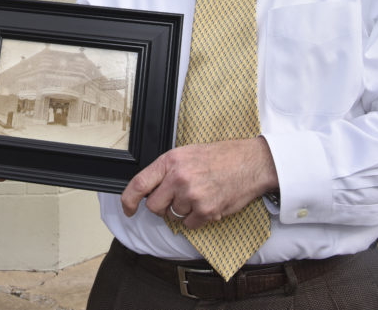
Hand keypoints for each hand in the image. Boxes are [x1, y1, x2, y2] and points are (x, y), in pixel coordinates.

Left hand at [121, 137, 277, 228]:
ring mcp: (192, 195)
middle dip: (162, 206)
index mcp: (170, 161)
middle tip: (177, 197)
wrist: (249, 162)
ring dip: (183, 210)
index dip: (128, 201)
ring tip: (199, 194)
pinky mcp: (206, 211)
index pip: (138, 184)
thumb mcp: (186, 153)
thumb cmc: (220, 157)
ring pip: (173, 216)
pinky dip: (196, 218)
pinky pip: (190, 224)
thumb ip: (166, 170)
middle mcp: (178, 178)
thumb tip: (149, 189)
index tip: (128, 209)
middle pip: (154, 206)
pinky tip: (207, 203)